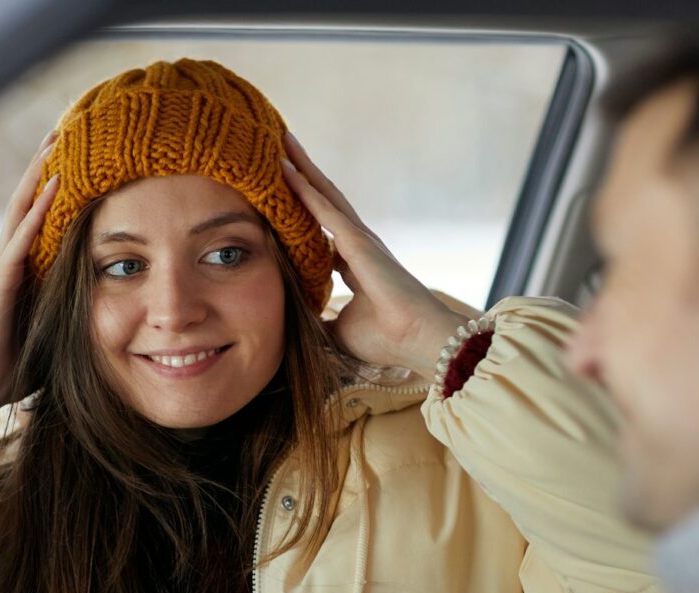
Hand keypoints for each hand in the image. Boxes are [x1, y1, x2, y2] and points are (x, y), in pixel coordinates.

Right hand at [0, 132, 60, 447]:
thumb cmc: (15, 368)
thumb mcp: (58, 333)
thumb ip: (77, 316)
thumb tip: (119, 318)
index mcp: (25, 271)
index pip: (42, 219)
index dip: (58, 187)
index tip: (81, 157)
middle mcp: (11, 261)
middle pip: (28, 202)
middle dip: (45, 166)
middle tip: (67, 128)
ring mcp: (2, 269)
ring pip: (21, 209)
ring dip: (39, 174)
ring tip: (57, 141)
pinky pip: (20, 238)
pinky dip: (37, 209)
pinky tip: (54, 184)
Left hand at [280, 133, 463, 382]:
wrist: (418, 342)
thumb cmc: (385, 339)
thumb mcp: (337, 332)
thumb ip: (318, 324)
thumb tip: (295, 331)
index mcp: (354, 264)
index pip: (322, 230)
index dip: (303, 211)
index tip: (281, 195)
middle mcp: (357, 245)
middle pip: (324, 202)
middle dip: (303, 176)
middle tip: (280, 150)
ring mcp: (359, 240)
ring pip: (325, 196)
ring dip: (303, 170)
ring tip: (283, 144)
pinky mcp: (358, 242)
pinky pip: (325, 210)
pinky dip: (305, 189)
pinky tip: (287, 170)